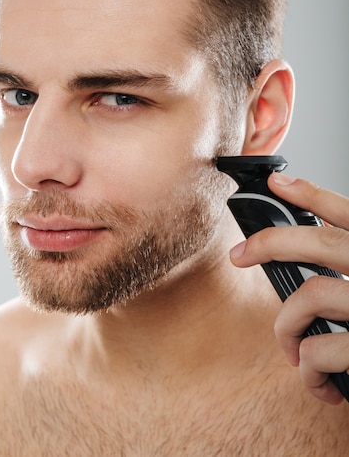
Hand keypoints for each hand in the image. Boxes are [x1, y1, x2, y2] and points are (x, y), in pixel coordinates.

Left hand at [230, 172, 348, 404]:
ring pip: (311, 297)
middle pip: (323, 244)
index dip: (312, 194)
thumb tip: (312, 253)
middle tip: (240, 253)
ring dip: (287, 326)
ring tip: (292, 349)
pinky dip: (308, 370)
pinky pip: (319, 351)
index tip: (277, 182)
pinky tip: (318, 382)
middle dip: (272, 243)